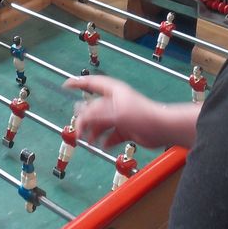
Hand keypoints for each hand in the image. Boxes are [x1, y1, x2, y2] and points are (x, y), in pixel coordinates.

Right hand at [64, 74, 200, 149]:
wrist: (162, 129)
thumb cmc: (140, 115)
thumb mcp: (115, 114)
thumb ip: (96, 115)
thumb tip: (79, 115)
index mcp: (113, 92)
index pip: (92, 83)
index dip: (78, 83)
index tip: (65, 86)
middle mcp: (115, 102)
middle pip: (94, 108)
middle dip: (85, 119)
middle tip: (77, 130)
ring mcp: (120, 116)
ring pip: (101, 123)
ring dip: (94, 132)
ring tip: (89, 142)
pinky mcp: (126, 129)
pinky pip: (111, 134)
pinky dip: (106, 140)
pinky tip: (103, 145)